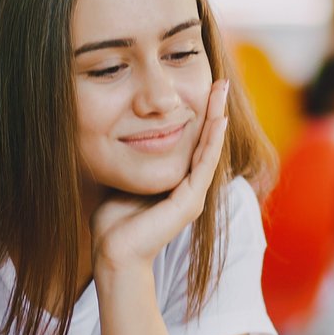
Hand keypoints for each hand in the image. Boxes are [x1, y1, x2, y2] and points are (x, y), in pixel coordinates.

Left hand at [91, 80, 229, 271]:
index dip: (198, 115)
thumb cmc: (113, 222)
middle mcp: (190, 188)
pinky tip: (217, 119)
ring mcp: (193, 195)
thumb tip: (123, 134)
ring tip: (221, 90)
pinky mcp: (190, 202)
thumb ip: (132, 160)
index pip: (193, 142)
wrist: (113, 253)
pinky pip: (204, 165)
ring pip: (209, 148)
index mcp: (177, 183)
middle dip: (213, 109)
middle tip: (220, 81)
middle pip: (206, 141)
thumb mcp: (125, 178)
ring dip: (216, 117)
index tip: (200, 87)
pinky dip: (211, 141)